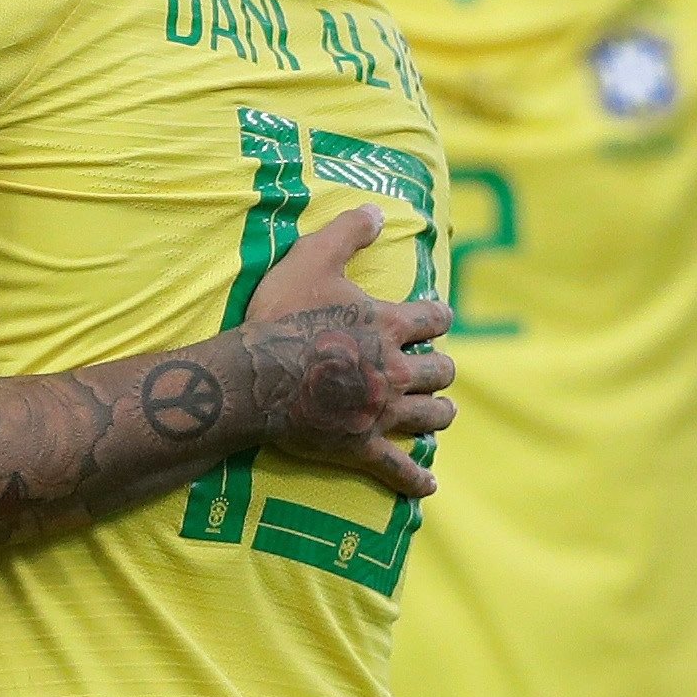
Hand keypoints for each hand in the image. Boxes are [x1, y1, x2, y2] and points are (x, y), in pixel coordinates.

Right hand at [245, 204, 456, 496]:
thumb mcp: (312, 257)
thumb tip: (377, 209)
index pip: (434, 319)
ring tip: (440, 413)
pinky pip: (397, 468)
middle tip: (436, 370)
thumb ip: (348, 231)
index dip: (438, 317)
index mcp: (388, 325)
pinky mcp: (359, 445)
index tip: (436, 318)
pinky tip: (428, 487)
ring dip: (439, 414)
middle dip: (441, 369)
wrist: (255, 375)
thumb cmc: (281, 316)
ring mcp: (380, 411)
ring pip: (431, 417)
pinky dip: (415, 480)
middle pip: (441, 371)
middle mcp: (394, 369)